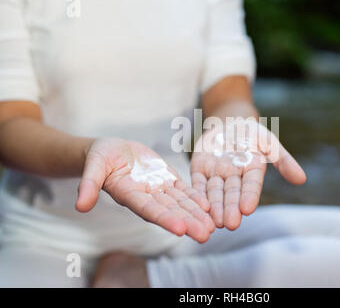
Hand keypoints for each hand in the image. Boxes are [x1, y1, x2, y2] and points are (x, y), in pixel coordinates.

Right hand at [76, 138, 214, 242]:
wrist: (111, 150)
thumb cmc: (99, 158)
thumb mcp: (93, 167)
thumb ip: (88, 185)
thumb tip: (80, 206)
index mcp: (129, 195)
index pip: (148, 209)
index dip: (164, 218)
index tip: (180, 229)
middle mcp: (146, 196)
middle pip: (169, 211)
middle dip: (188, 222)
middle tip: (205, 235)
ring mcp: (158, 188)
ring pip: (180, 203)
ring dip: (196, 214)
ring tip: (212, 227)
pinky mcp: (166, 179)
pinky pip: (182, 189)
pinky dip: (195, 197)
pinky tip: (208, 206)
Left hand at [190, 120, 305, 229]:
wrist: (228, 123)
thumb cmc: (253, 134)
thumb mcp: (270, 143)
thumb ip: (284, 161)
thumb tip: (301, 180)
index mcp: (252, 170)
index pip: (251, 185)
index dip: (249, 196)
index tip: (247, 209)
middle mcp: (234, 176)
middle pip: (232, 194)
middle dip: (230, 209)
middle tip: (230, 224)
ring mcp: (216, 174)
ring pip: (214, 192)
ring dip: (214, 207)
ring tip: (215, 222)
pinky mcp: (199, 170)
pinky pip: (198, 183)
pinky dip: (197, 194)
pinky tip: (197, 206)